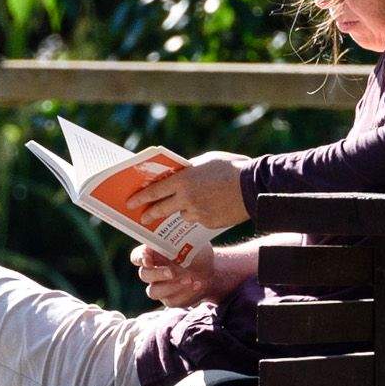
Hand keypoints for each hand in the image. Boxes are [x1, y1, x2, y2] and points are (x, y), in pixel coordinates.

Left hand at [127, 150, 252, 235]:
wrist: (254, 187)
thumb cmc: (230, 168)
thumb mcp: (205, 162)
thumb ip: (189, 170)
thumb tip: (178, 175)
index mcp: (182, 181)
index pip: (154, 191)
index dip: (140, 197)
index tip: (130, 202)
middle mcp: (186, 199)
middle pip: (161, 209)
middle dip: (150, 214)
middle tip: (143, 217)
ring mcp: (197, 213)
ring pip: (182, 214)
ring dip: (183, 210)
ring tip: (193, 203)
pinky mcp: (209, 223)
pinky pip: (199, 219)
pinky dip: (201, 214)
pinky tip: (212, 206)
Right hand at [133, 238, 259, 308]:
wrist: (210, 269)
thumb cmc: (196, 251)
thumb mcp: (190, 240)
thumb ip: (180, 237)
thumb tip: (180, 223)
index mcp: (152, 254)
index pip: (136, 257)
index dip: (140, 258)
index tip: (148, 259)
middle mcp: (152, 271)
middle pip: (144, 275)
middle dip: (157, 274)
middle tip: (172, 272)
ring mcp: (159, 287)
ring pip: (153, 292)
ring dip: (171, 286)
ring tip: (189, 279)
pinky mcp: (169, 299)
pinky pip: (170, 300)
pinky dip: (184, 293)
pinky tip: (197, 284)